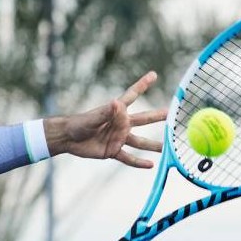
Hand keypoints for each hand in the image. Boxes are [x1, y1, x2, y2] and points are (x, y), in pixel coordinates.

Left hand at [45, 72, 166, 168]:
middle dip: (157, 116)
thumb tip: (117, 102)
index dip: (142, 85)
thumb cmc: (79, 124)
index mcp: (116, 111)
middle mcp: (121, 124)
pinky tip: (151, 165)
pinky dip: (138, 162)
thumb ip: (106, 113)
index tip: (154, 75)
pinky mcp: (113, 151)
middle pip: (143, 120)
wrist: (68, 139)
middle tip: (172, 114)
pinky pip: (128, 158)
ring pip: (140, 142)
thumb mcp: (93, 118)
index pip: (132, 95)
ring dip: (153, 145)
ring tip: (167, 148)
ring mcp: (118, 138)